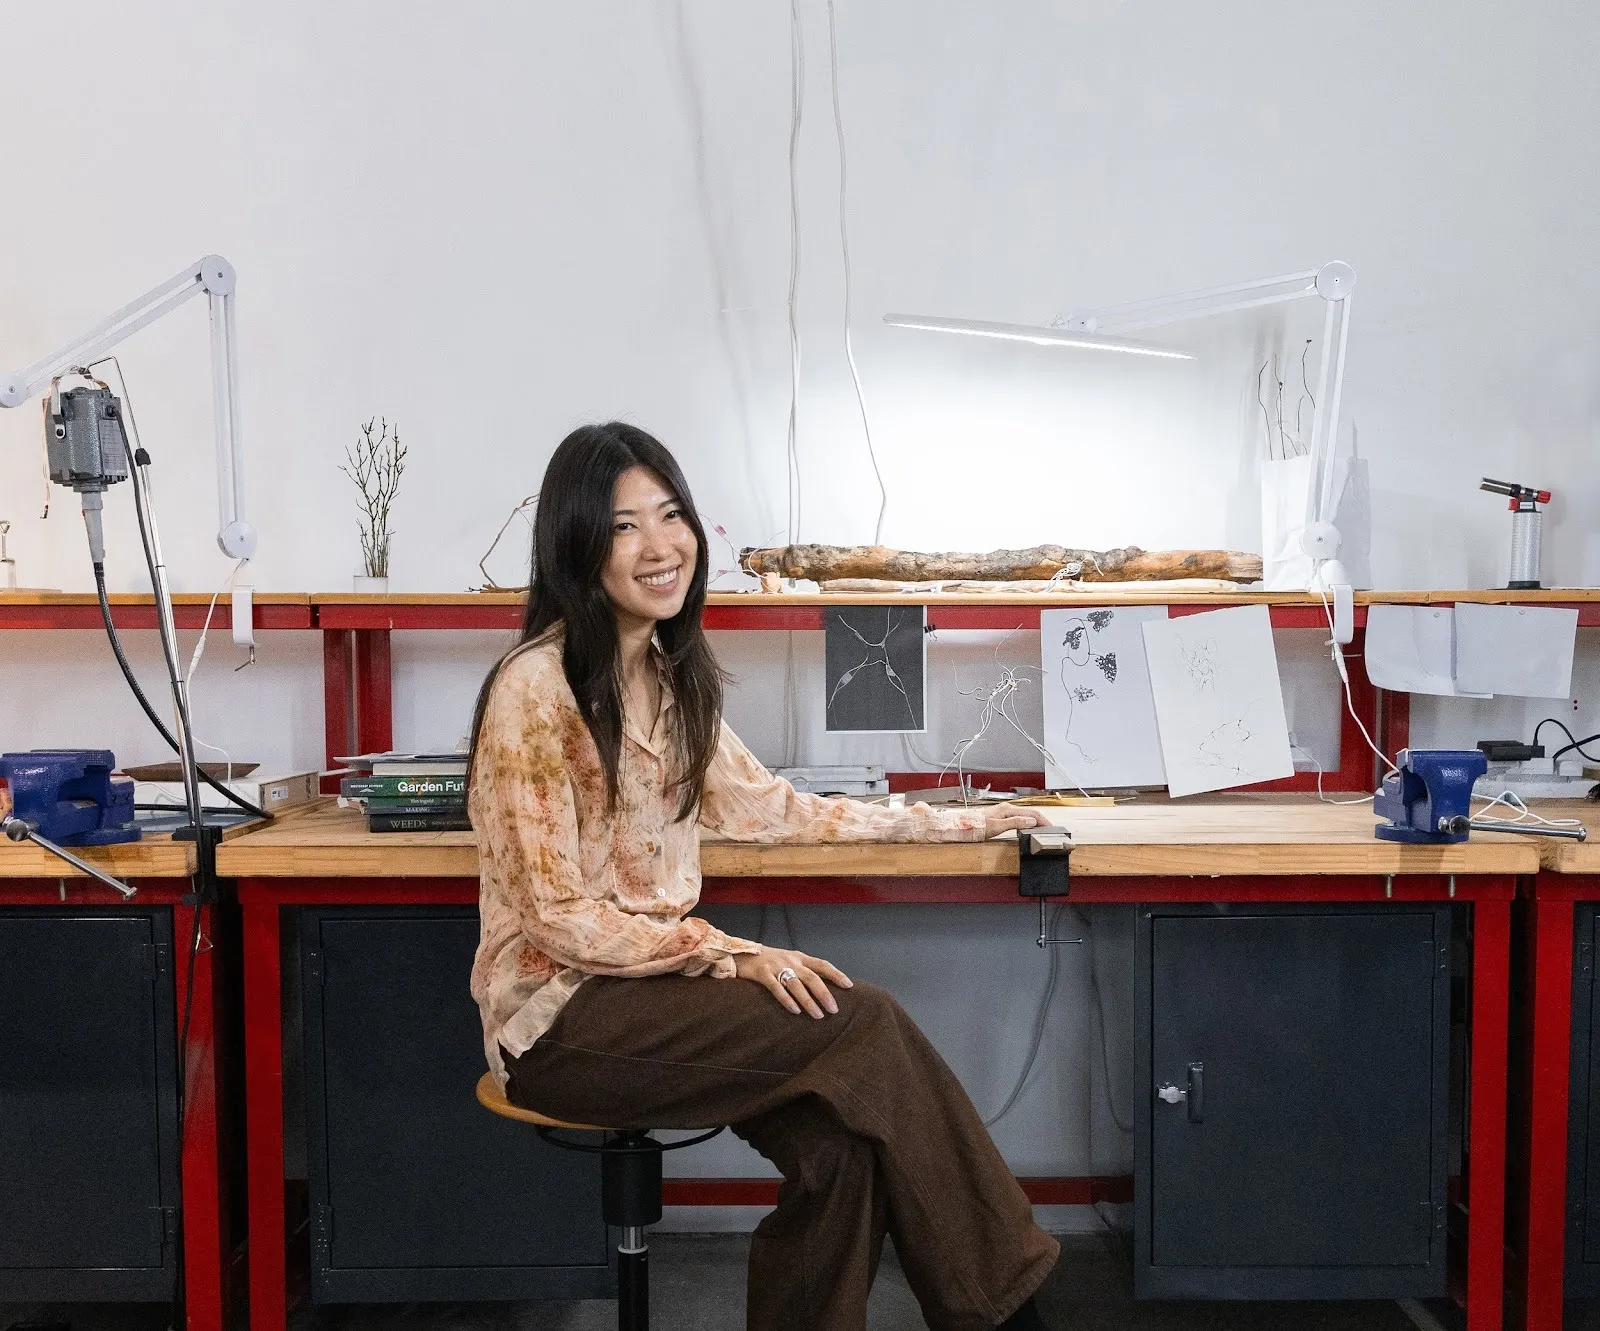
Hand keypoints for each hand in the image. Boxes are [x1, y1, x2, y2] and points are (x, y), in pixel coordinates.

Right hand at [734, 944, 851, 1018]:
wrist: (741, 953)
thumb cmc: (770, 961)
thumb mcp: (789, 960)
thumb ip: (804, 970)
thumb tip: (824, 989)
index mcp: (800, 957)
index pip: (822, 964)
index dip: (836, 974)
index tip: (849, 986)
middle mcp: (790, 960)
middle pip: (812, 977)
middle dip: (825, 994)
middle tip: (834, 1010)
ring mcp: (776, 966)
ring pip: (796, 985)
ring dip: (809, 1001)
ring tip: (818, 1015)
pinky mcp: (762, 973)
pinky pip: (776, 988)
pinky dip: (787, 1000)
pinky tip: (795, 1011)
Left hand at [982, 802, 1050, 838]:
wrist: (962, 826)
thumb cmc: (977, 826)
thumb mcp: (997, 827)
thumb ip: (1015, 823)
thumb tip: (1032, 822)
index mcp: (1009, 809)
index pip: (1032, 814)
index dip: (1044, 821)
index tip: (1052, 828)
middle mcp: (1007, 808)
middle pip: (1030, 813)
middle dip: (1042, 820)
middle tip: (1051, 831)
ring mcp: (1004, 811)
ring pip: (1025, 815)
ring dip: (1035, 821)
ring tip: (1042, 830)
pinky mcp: (1000, 816)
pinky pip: (1019, 817)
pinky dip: (1027, 822)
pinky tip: (1027, 828)